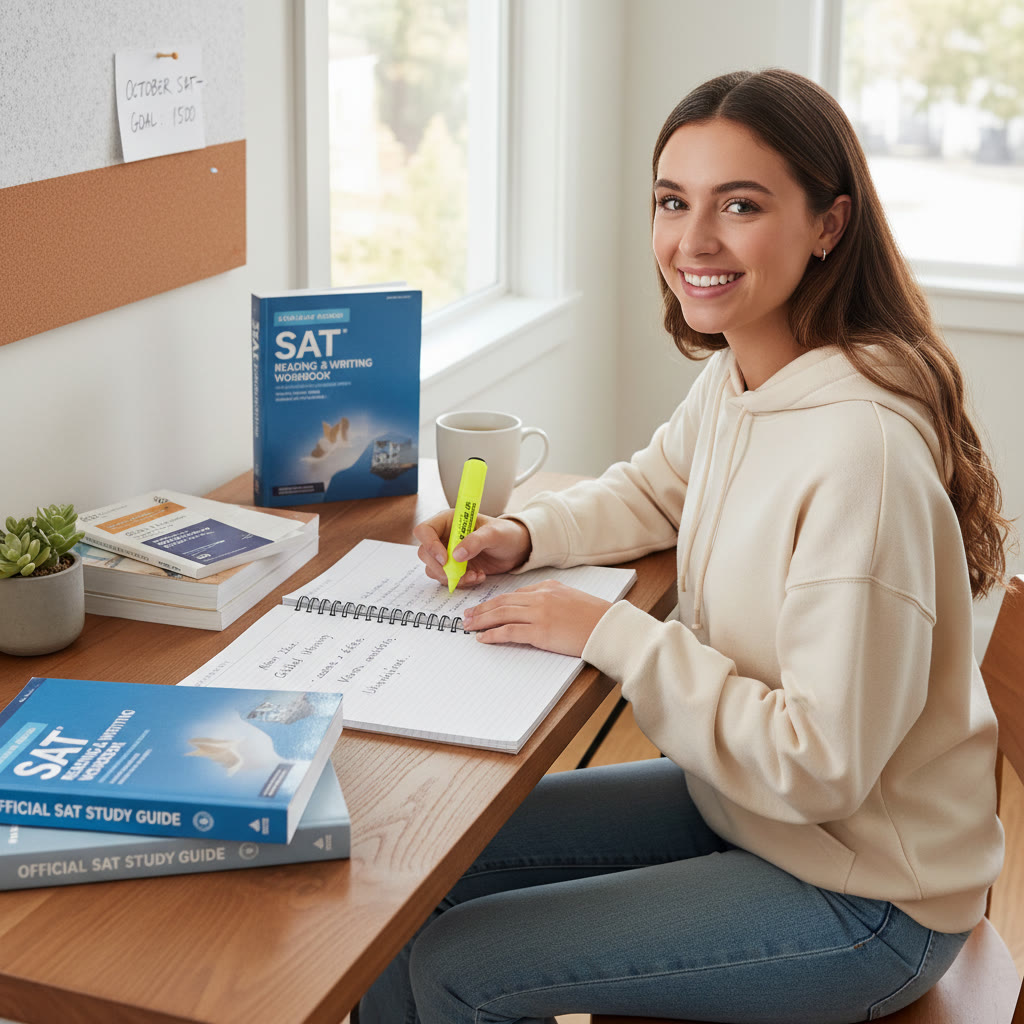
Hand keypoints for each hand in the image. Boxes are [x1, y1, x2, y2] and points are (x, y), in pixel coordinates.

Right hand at [413, 512, 531, 587]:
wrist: (516, 549)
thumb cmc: (506, 534)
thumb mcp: (494, 534)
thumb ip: (476, 541)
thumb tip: (455, 555)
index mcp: (449, 521)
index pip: (424, 530)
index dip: (430, 545)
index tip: (446, 559)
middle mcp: (443, 536)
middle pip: (425, 553)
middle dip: (441, 568)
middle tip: (461, 573)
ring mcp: (447, 553)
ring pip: (433, 569)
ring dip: (452, 577)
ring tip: (475, 575)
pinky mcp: (453, 568)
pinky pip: (446, 579)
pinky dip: (460, 582)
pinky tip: (478, 576)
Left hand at [462, 580, 612, 657]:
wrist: (608, 628)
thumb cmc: (594, 617)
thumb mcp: (571, 599)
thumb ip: (551, 599)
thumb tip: (532, 608)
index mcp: (548, 587)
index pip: (515, 594)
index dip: (496, 601)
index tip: (484, 607)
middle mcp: (541, 597)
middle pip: (503, 602)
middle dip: (482, 609)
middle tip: (467, 615)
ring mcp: (539, 614)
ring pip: (501, 614)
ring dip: (481, 620)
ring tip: (468, 625)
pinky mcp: (540, 632)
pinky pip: (509, 632)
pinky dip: (493, 634)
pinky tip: (483, 638)